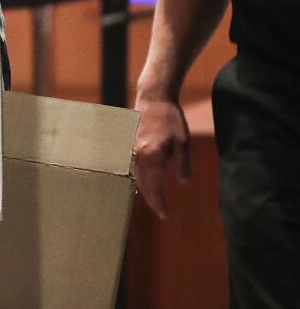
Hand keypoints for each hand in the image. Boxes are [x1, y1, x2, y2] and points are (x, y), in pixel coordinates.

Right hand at [132, 95, 190, 218]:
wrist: (153, 98)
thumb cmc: (171, 118)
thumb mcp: (183, 142)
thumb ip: (182, 164)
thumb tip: (182, 184)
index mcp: (153, 155)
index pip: (155, 185)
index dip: (160, 202)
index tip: (165, 215)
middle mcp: (138, 155)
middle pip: (143, 183)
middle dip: (152, 199)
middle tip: (160, 213)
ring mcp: (132, 149)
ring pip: (136, 176)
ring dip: (144, 190)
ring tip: (153, 201)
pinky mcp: (130, 144)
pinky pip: (133, 167)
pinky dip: (139, 178)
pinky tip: (145, 182)